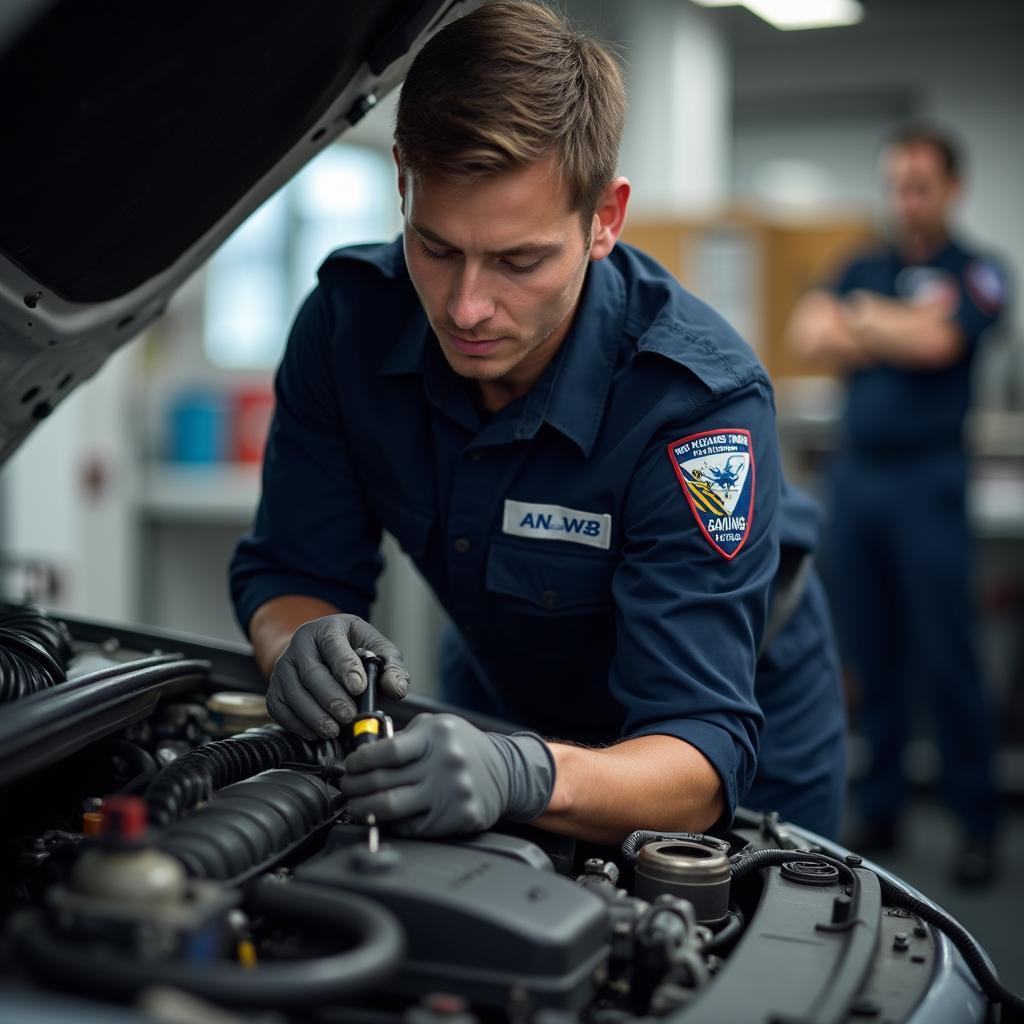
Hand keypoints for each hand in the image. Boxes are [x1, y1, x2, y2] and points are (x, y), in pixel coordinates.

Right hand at [267, 614, 408, 739]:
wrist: (321, 651)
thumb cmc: (354, 651)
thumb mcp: (378, 649)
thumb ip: (392, 667)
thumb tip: (396, 689)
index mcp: (328, 628)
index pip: (334, 645)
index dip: (345, 667)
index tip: (359, 687)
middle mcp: (301, 644)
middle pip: (311, 673)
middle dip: (331, 698)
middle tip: (349, 716)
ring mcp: (284, 666)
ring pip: (293, 693)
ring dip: (314, 716)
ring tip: (334, 730)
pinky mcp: (274, 687)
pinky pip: (279, 708)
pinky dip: (297, 724)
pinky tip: (315, 733)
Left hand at [340, 713, 554, 837]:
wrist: (506, 771)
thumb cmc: (463, 747)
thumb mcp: (437, 727)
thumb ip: (403, 737)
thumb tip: (363, 756)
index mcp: (437, 735)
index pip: (385, 751)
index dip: (358, 761)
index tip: (350, 766)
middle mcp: (445, 763)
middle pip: (381, 781)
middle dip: (354, 787)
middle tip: (346, 789)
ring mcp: (452, 793)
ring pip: (390, 808)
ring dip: (363, 809)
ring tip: (356, 806)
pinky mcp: (458, 818)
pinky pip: (411, 828)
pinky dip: (391, 825)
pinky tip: (384, 819)